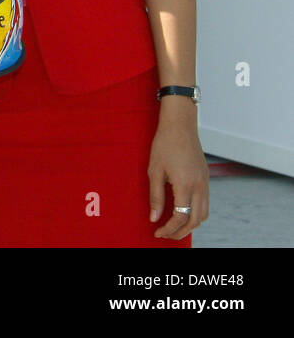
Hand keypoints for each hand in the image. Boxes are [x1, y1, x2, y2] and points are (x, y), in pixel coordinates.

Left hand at [148, 100, 208, 238]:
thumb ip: (155, 196)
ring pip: (203, 214)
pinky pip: (205, 204)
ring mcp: (205, 183)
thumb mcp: (154, 171)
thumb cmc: (164, 144)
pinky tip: (183, 213)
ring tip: (174, 227)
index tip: (157, 232)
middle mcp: (199, 187)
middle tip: (165, 234)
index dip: (168, 229)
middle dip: (180, 232)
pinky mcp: (206, 179)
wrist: (180, 125)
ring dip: (190, 225)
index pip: (180, 217)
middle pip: (195, 221)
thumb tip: (154, 217)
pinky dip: (196, 214)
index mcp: (185, 185)